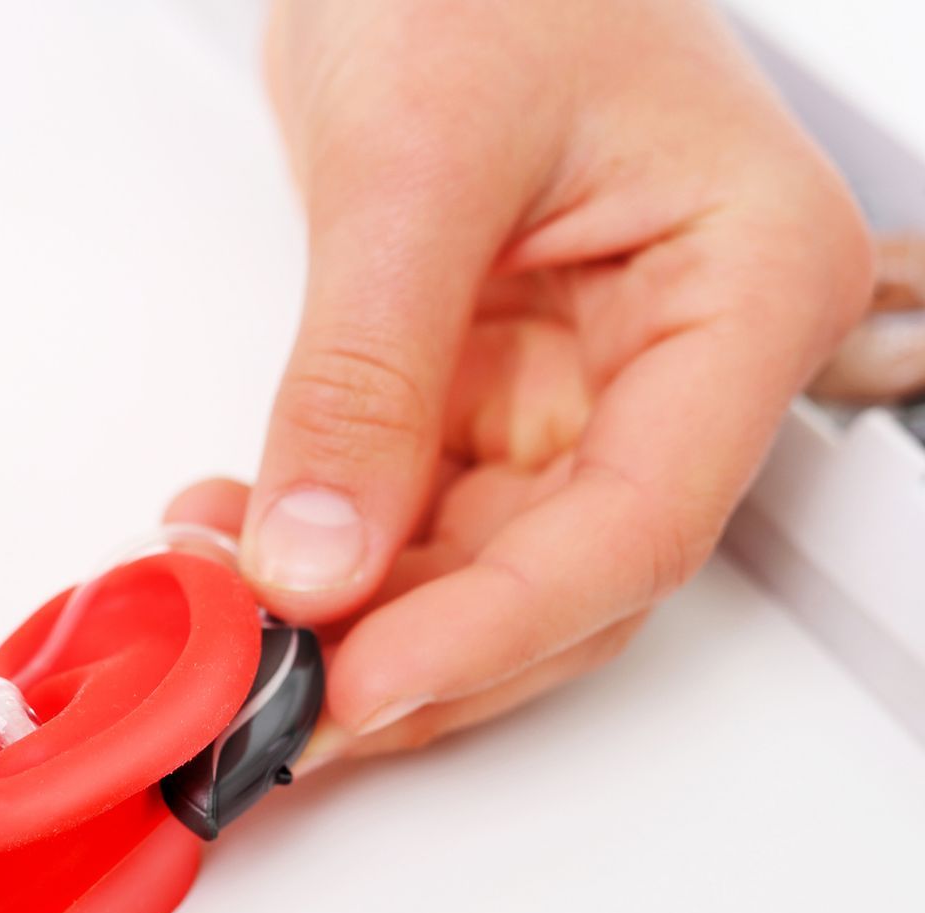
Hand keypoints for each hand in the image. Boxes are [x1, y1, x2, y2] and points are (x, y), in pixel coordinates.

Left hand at [180, 0, 870, 765]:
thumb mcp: (413, 162)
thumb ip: (366, 374)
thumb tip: (318, 560)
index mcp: (743, 287)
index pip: (638, 522)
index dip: (495, 628)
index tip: (359, 689)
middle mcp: (679, 357)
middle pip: (564, 574)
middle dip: (411, 650)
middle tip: (269, 696)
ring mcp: (582, 380)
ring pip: (482, 565)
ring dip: (351, 612)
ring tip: (223, 610)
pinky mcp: (490, 384)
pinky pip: (415, 507)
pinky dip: (322, 545)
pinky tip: (234, 540)